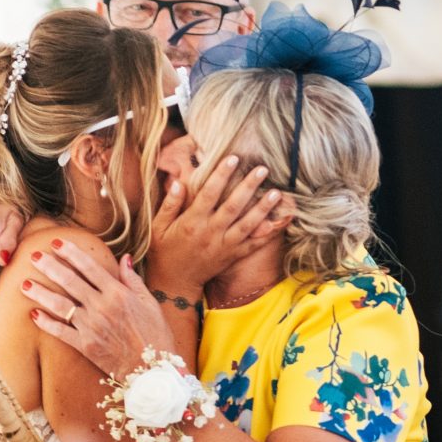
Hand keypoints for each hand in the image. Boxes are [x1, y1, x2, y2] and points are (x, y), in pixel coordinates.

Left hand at [21, 239, 173, 378]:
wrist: (152, 369)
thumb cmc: (155, 334)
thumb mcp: (149, 302)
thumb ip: (133, 279)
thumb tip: (125, 258)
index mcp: (118, 293)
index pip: (89, 267)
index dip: (71, 253)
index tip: (57, 243)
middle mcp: (102, 307)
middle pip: (70, 281)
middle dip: (50, 266)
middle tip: (33, 255)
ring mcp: (91, 327)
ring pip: (60, 305)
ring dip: (41, 293)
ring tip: (24, 283)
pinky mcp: (85, 345)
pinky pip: (61, 332)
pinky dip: (46, 323)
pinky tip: (33, 314)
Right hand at [149, 155, 282, 290]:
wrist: (175, 282)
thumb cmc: (164, 251)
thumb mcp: (158, 227)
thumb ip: (169, 205)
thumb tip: (179, 182)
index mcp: (192, 222)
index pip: (209, 194)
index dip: (221, 175)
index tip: (233, 159)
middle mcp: (211, 233)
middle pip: (233, 206)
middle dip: (249, 187)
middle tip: (263, 169)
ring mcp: (224, 246)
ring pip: (248, 225)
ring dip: (263, 208)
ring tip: (276, 192)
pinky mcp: (233, 256)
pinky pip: (254, 244)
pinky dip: (269, 233)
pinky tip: (282, 221)